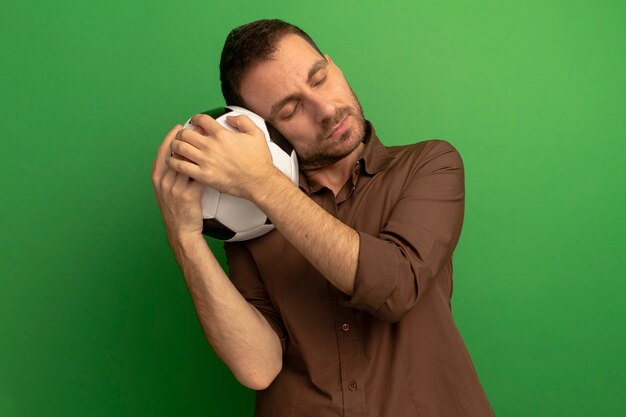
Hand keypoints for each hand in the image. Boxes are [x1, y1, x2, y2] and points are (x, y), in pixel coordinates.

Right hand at [151, 124, 205, 242]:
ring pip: (186, 163)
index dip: (170, 138)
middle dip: (185, 139)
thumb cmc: (176, 210)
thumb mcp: (163, 191)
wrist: (181, 230)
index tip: (178, 128)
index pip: (162, 152)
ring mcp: (175, 188)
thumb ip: (165, 174)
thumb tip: (170, 157)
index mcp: (157, 178)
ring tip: (208, 142)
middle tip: (196, 129)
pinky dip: (207, 167)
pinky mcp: (188, 196)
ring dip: (198, 151)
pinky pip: (198, 177)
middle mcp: (164, 181)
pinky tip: (214, 160)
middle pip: (174, 154)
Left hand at [167, 114, 277, 199]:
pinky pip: (180, 166)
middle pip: (185, 133)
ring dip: (175, 146)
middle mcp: (211, 146)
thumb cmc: (258, 161)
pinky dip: (174, 162)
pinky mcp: (203, 175)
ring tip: (177, 148)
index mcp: (222, 134)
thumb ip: (243, 120)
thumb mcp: (256, 134)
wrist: (259, 182)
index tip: (195, 122)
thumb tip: (230, 118)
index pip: (201, 120)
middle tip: (183, 136)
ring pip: (179, 148)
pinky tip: (175, 161)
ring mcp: (205, 161)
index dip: (195, 119)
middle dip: (181, 133)